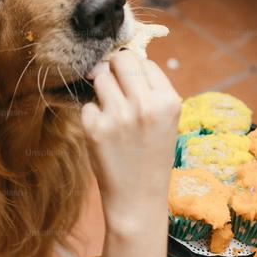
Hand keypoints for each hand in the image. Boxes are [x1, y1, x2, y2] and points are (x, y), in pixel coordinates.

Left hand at [80, 51, 180, 256]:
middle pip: (120, 60)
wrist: (138, 198)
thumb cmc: (152, 155)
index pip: (144, 62)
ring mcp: (118, 116)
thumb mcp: (165, 121)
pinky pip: (87, 104)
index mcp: (168, 101)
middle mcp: (145, 105)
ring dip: (102, 89)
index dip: (135, 71)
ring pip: (101, 77)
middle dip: (114, 68)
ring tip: (111, 112)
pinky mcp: (95, 128)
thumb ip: (150, 90)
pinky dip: (92, 115)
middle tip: (114, 86)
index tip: (132, 85)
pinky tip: (104, 132)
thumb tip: (120, 58)